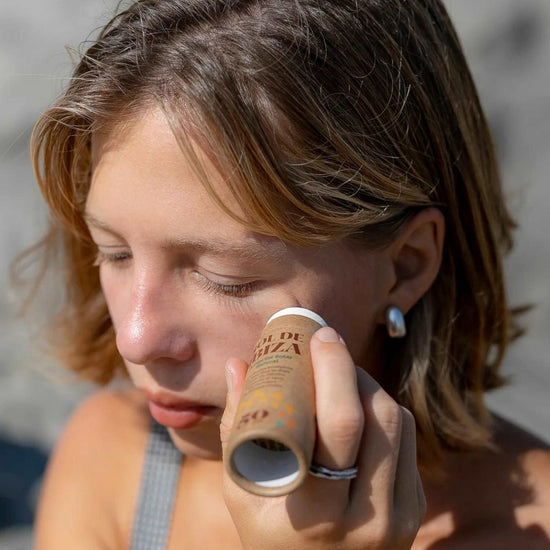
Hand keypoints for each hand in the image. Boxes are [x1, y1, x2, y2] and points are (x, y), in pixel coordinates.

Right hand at [220, 326, 425, 549]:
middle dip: (350, 366)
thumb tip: (238, 365)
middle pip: (376, 417)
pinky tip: (357, 404)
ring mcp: (398, 517)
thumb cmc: (269, 535)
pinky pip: (407, 439)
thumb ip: (237, 428)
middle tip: (327, 340)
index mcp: (314, 516)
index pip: (339, 426)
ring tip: (338, 372)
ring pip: (397, 422)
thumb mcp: (241, 492)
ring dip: (367, 385)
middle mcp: (366, 519)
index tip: (317, 336)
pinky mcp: (414, 508)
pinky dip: (382, 409)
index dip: (333, 370)